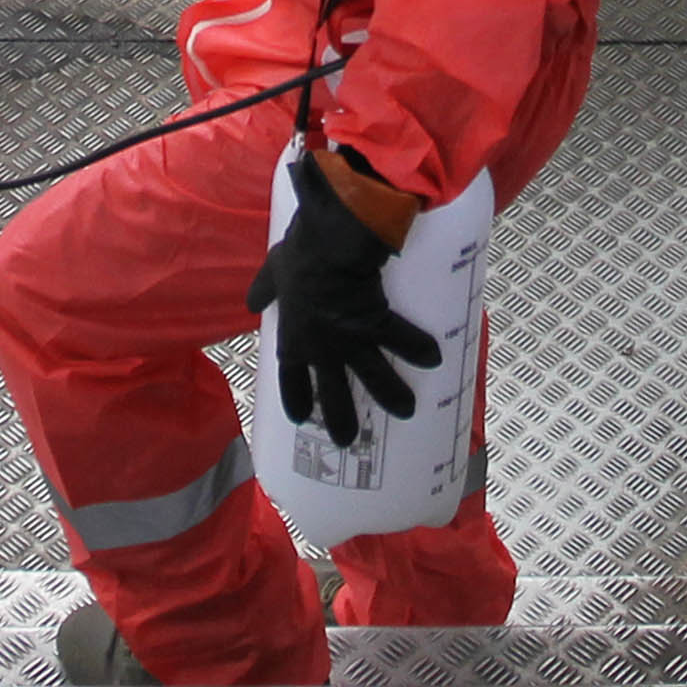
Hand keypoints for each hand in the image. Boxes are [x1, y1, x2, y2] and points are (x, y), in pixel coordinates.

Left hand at [245, 147, 440, 447]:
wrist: (327, 246)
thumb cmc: (298, 257)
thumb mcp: (273, 273)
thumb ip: (264, 289)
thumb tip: (252, 300)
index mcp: (295, 338)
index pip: (291, 379)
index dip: (295, 398)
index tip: (301, 417)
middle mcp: (323, 348)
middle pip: (333, 394)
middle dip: (341, 419)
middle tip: (348, 441)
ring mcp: (352, 341)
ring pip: (375, 378)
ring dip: (392, 395)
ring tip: (407, 410)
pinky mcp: (378, 323)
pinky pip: (402, 340)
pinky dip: (417, 347)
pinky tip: (435, 358)